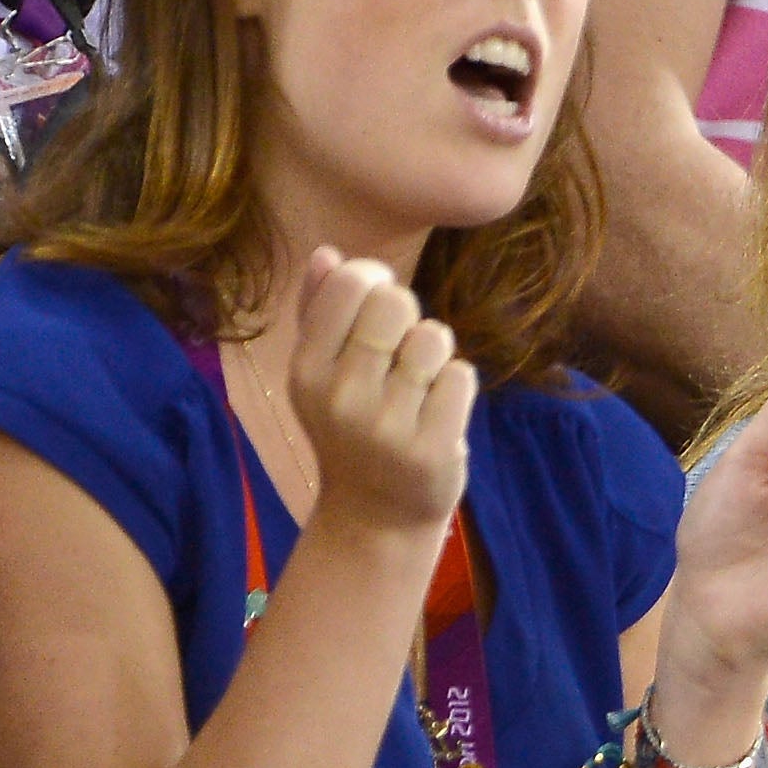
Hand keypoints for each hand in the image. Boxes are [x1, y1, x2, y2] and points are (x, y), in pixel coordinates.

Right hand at [289, 249, 473, 537]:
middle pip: (396, 303)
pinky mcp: (432, 448)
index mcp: (306, 370)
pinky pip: (461, 375)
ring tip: (418, 382)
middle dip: (407, 315)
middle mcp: (341, 397)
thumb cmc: (351, 427)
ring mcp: (387, 426)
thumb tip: (328, 253)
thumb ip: (319, 310)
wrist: (376, 514)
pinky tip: (437, 411)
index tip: (377, 300)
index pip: (351, 284)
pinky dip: (456, 386)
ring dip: (435, 352)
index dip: (375, 278)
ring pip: (434, 337)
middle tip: (400, 349)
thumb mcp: (320, 373)